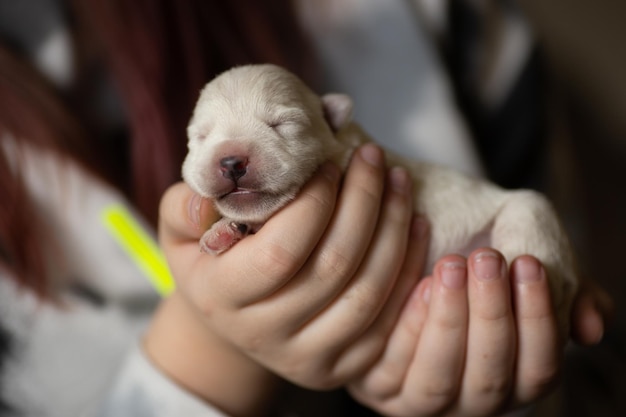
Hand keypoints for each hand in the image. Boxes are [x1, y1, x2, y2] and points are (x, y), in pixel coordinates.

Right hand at [146, 144, 428, 414]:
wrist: (234, 318)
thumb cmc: (214, 262)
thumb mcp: (182, 233)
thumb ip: (185, 209)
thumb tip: (205, 199)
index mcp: (222, 298)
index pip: (281, 250)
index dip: (315, 202)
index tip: (330, 162)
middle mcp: (264, 335)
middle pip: (333, 268)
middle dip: (363, 203)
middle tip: (373, 158)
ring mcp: (306, 358)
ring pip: (367, 293)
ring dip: (393, 230)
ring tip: (399, 181)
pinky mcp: (341, 368)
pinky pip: (388, 322)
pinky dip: (408, 270)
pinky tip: (414, 225)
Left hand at [348, 250, 613, 416]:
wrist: (409, 213)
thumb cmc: (471, 231)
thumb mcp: (524, 243)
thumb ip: (565, 284)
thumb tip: (592, 330)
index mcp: (512, 376)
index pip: (538, 370)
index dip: (537, 322)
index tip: (529, 263)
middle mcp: (467, 397)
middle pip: (488, 381)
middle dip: (491, 317)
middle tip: (488, 259)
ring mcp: (416, 396)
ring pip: (437, 381)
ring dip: (448, 323)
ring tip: (451, 265)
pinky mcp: (372, 381)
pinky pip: (388, 369)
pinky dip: (405, 329)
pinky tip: (418, 285)